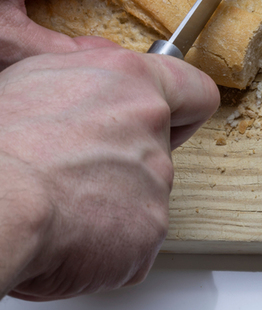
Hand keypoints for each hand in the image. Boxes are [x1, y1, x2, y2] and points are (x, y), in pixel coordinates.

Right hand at [0, 42, 219, 299]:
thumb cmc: (0, 145)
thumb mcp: (39, 78)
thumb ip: (90, 74)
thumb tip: (101, 66)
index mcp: (130, 79)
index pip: (195, 91)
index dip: (182, 111)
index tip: (171, 122)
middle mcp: (151, 123)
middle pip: (159, 149)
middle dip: (125, 164)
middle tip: (78, 172)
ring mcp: (157, 177)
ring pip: (143, 195)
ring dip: (111, 204)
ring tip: (59, 203)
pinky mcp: (151, 227)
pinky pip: (134, 238)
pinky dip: (106, 244)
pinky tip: (67, 234)